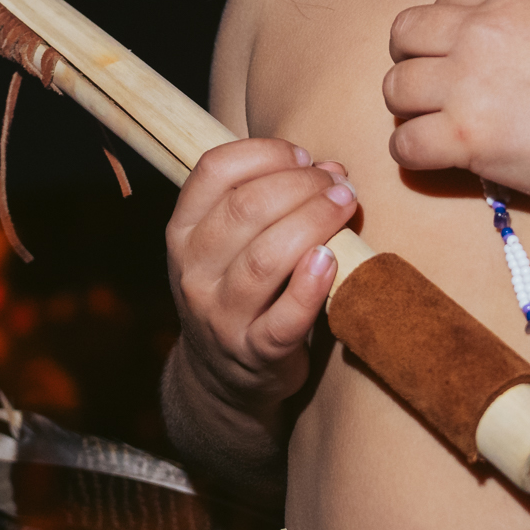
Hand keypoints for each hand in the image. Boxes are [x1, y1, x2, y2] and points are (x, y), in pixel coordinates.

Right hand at [164, 138, 354, 415]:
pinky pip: (284, 318)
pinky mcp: (255, 353)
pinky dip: (310, 287)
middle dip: (301, 185)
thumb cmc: (237, 289)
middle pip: (245, 209)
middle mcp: (193, 272)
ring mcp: (220, 315)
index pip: (213, 171)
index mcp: (183, 232)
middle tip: (339, 184)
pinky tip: (331, 261)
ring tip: (345, 206)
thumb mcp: (227, 243)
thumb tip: (329, 168)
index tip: (303, 155)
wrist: (222, 376)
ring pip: (264, 258)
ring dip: (313, 222)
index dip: (264, 153)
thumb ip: (268, 200)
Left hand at [382, 0, 529, 206]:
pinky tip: (441, 159)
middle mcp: (479, 32)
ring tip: (437, 127)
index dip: (444, 31)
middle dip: (413, 62)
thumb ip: (527, 24)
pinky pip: (404, 143)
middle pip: (404, 36)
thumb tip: (501, 48)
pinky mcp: (465, 137)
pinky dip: (414, 153)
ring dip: (410, 109)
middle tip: (433, 93)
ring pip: (395, 89)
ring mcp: (468, 84)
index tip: (457, 56)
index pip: (446, 0)